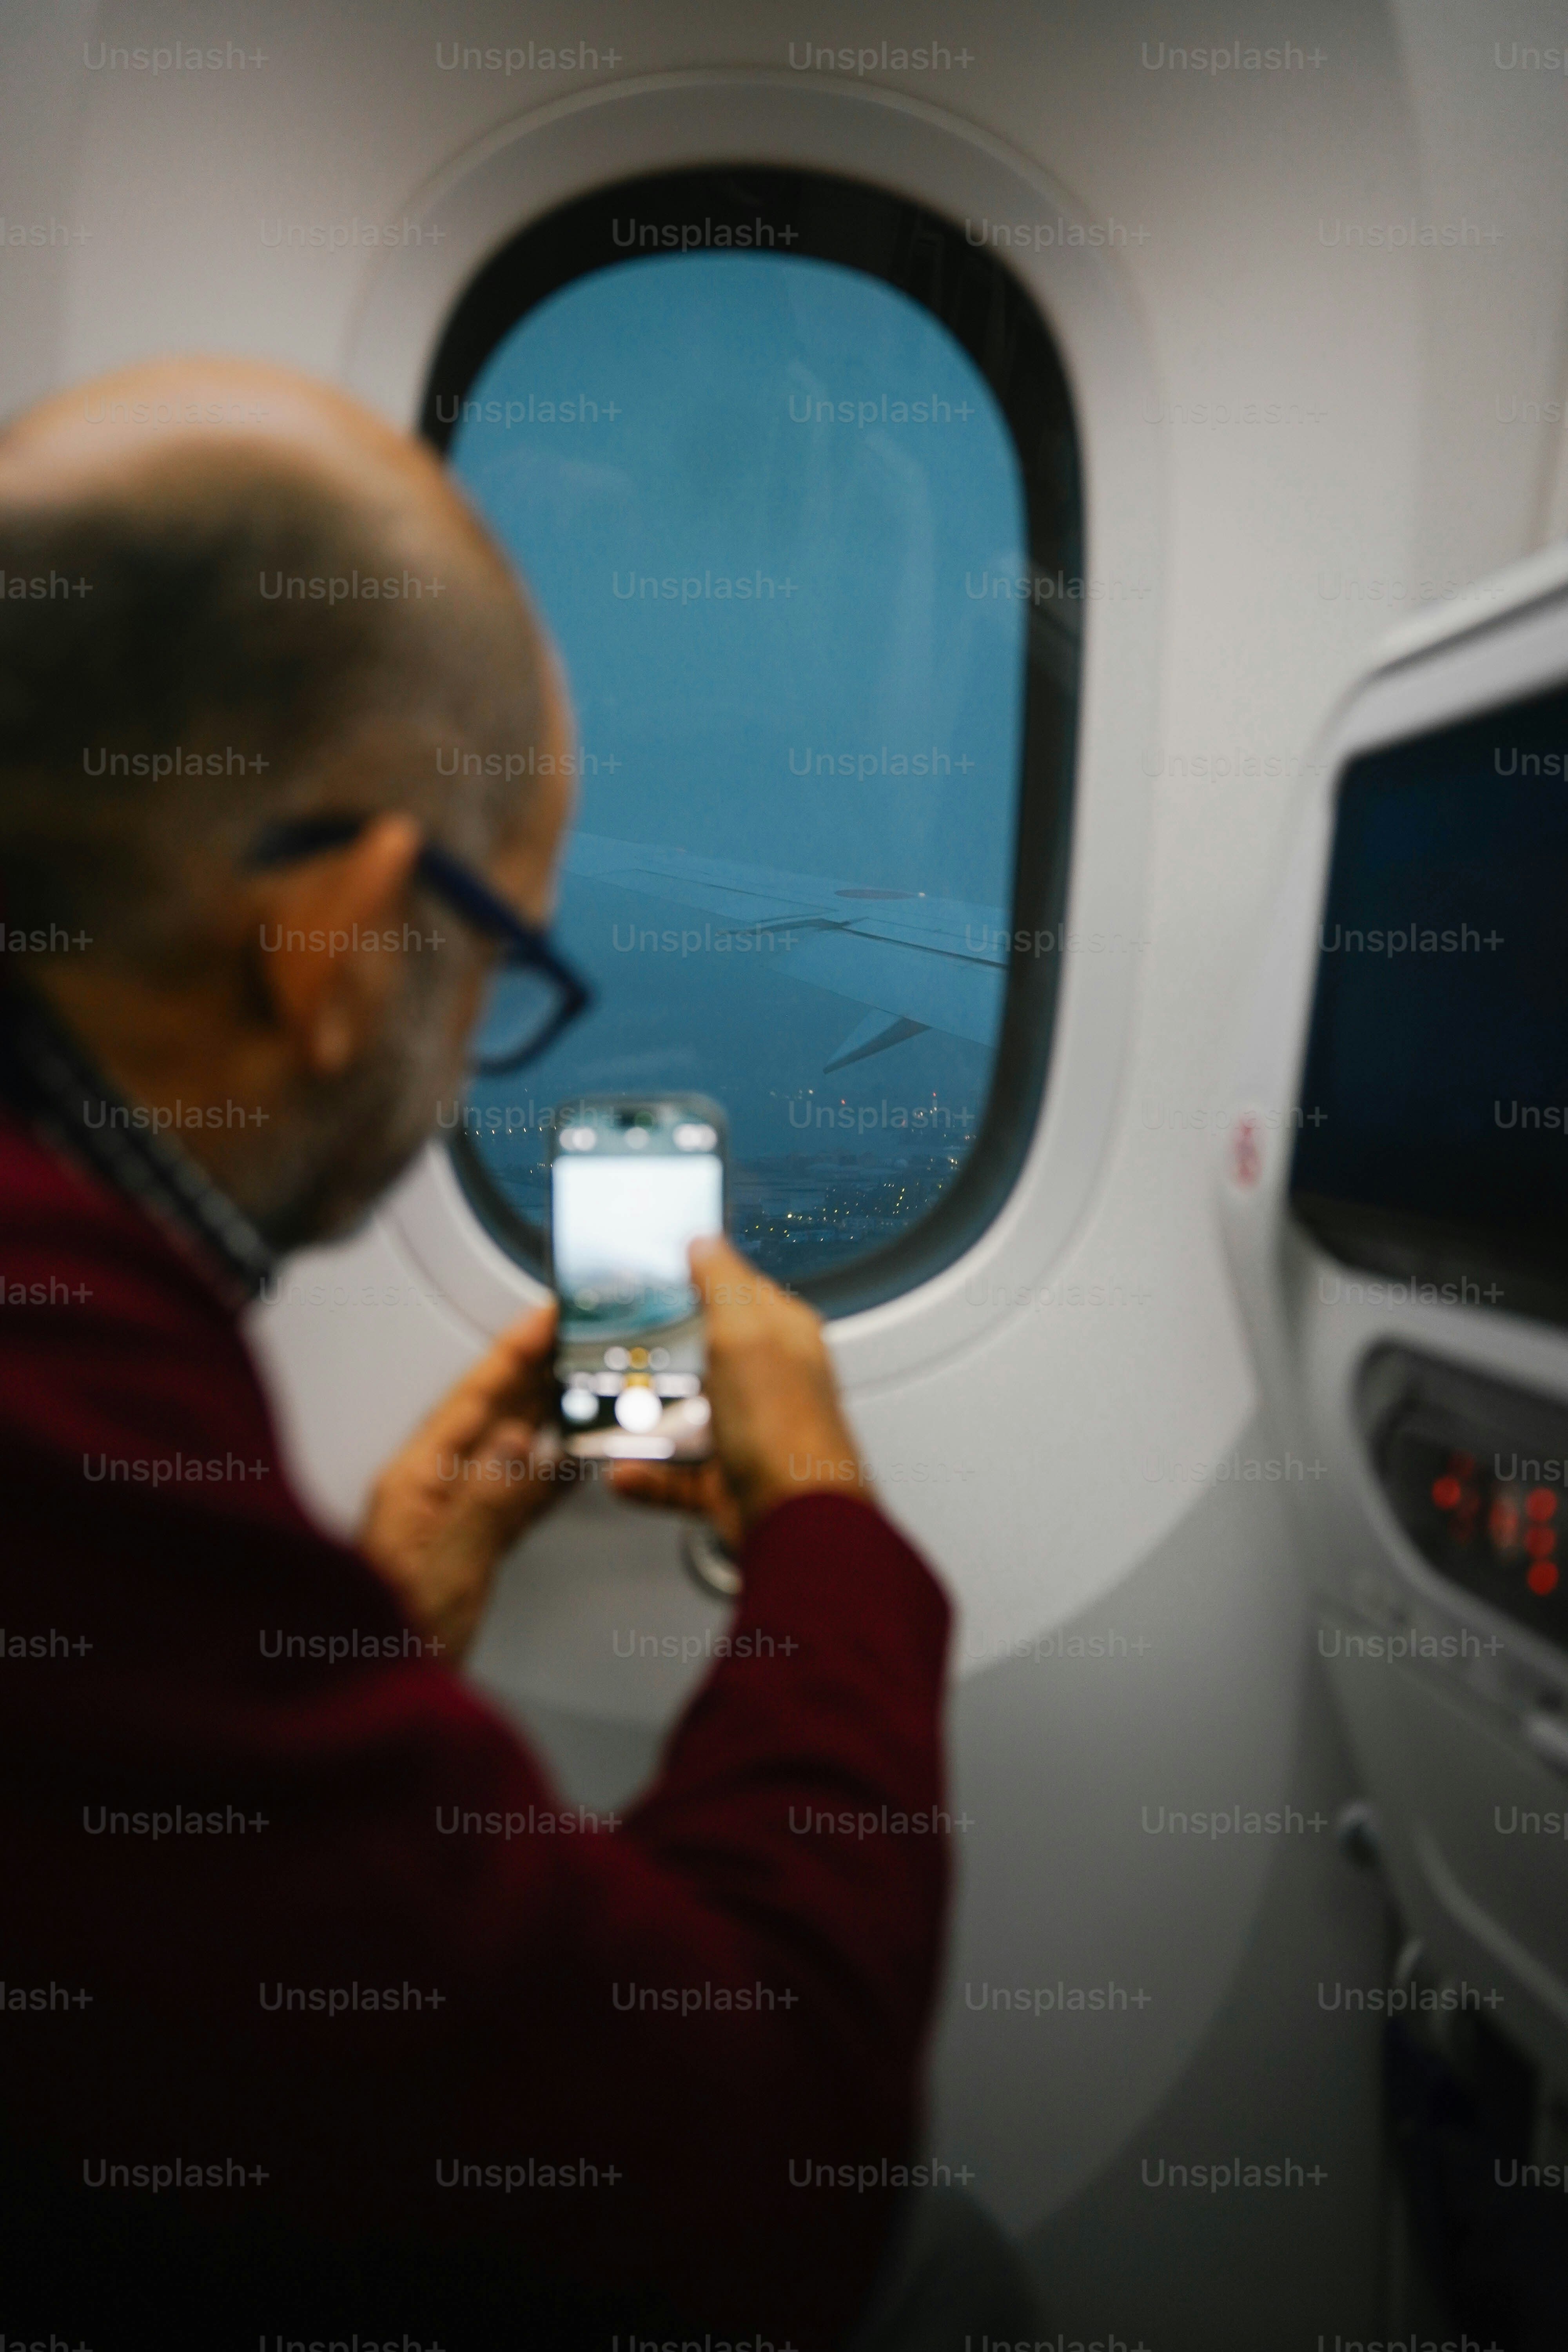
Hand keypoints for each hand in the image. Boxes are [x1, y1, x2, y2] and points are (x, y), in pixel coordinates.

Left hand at [358, 1300, 562, 1661]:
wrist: (369, 1702)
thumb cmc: (389, 1648)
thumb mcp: (444, 1572)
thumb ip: (485, 1503)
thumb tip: (523, 1440)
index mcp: (414, 1484)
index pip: (472, 1400)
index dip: (513, 1354)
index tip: (547, 1316)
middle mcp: (428, 1492)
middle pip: (492, 1415)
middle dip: (536, 1371)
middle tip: (581, 1334)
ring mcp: (447, 1520)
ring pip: (508, 1452)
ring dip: (548, 1415)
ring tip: (588, 1381)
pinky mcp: (466, 1552)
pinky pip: (514, 1498)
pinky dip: (547, 1475)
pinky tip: (571, 1461)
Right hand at [610, 1236, 870, 1549]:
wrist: (796, 1525)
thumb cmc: (786, 1428)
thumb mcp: (746, 1333)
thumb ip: (723, 1282)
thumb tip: (705, 1242)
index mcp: (782, 1336)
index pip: (737, 1290)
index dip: (695, 1279)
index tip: (649, 1279)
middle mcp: (768, 1382)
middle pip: (704, 1355)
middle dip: (660, 1354)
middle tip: (617, 1347)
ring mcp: (749, 1434)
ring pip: (688, 1416)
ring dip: (646, 1418)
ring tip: (610, 1410)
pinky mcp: (729, 1481)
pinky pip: (678, 1474)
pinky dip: (649, 1476)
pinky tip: (624, 1472)